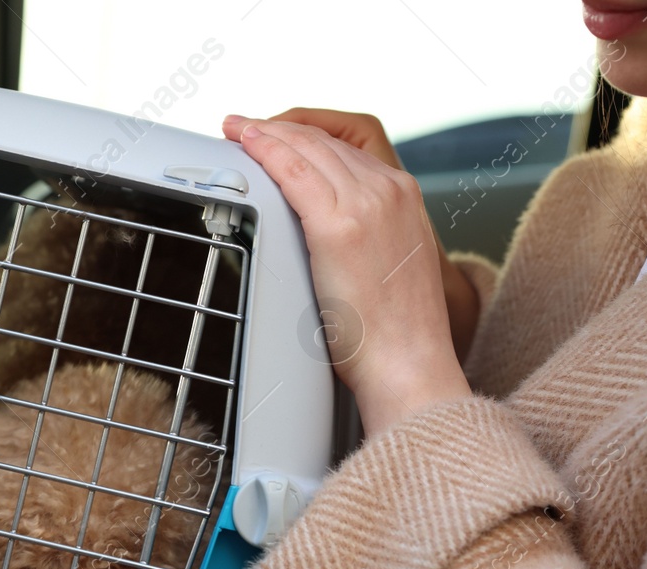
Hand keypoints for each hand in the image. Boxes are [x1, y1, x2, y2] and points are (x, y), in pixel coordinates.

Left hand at [221, 114, 471, 434]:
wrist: (410, 362)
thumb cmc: (395, 334)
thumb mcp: (389, 265)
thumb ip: (365, 237)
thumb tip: (324, 239)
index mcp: (404, 197)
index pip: (344, 149)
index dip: (303, 136)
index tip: (275, 136)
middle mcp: (389, 190)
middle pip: (323, 142)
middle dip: (278, 128)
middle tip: (243, 127)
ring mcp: (366, 204)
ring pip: (305, 148)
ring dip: (264, 133)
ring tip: (236, 129)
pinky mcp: (338, 225)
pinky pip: (292, 170)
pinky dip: (264, 149)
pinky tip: (244, 142)